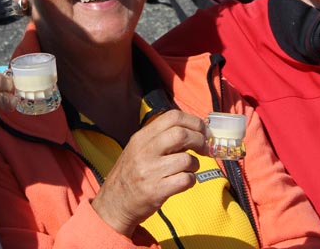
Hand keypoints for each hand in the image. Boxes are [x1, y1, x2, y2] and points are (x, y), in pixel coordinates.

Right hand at [91, 110, 207, 236]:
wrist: (114, 203)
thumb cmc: (132, 174)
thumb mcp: (139, 149)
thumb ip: (161, 138)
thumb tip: (194, 130)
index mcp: (141, 137)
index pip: (172, 117)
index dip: (194, 122)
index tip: (203, 131)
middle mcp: (144, 151)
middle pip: (181, 134)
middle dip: (200, 140)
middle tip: (204, 148)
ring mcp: (150, 171)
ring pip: (187, 159)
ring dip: (195, 164)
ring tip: (188, 169)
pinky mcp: (156, 190)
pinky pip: (186, 180)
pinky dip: (191, 180)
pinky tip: (184, 181)